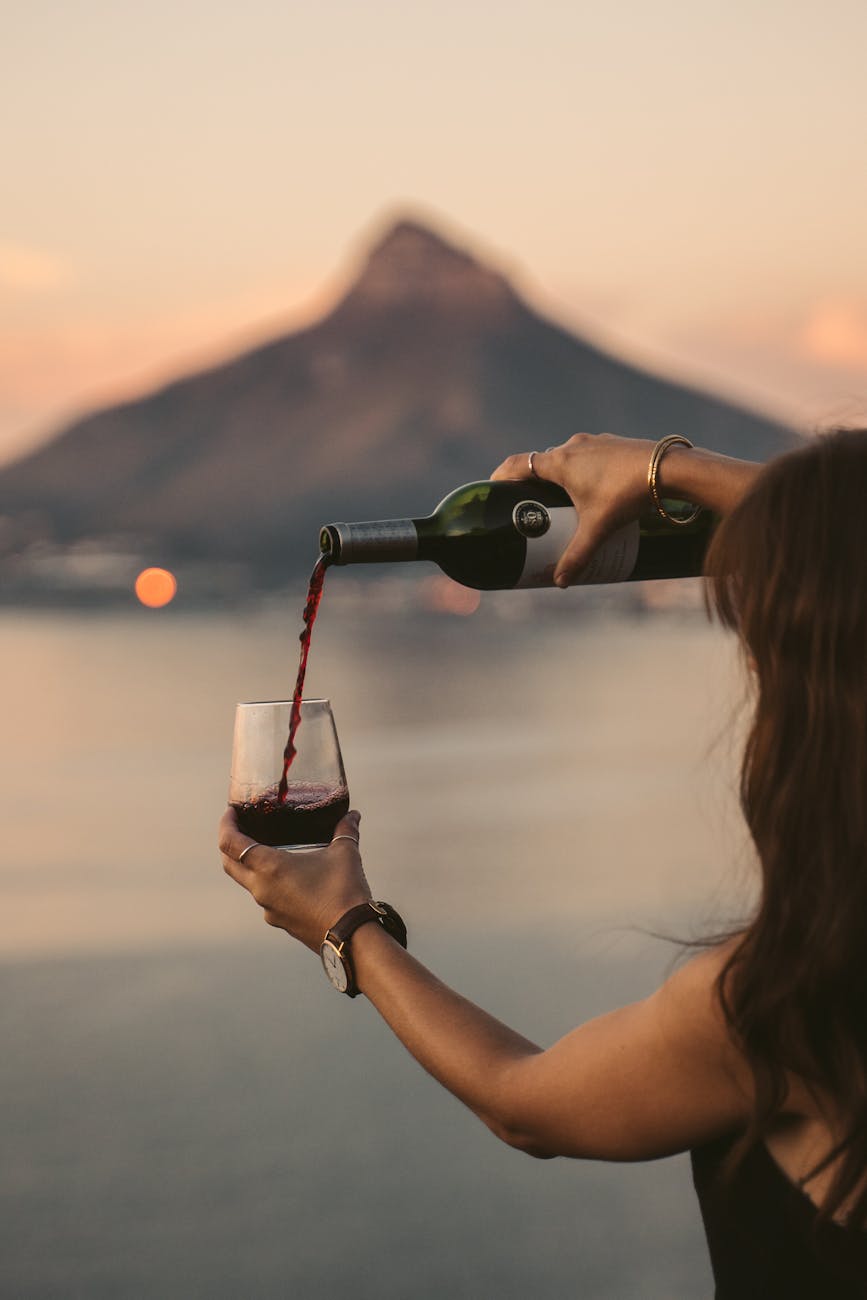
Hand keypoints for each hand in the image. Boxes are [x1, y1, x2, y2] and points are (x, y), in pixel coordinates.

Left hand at [218, 807, 371, 950]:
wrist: (351, 937)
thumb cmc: (344, 892)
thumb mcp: (345, 853)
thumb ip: (346, 830)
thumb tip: (354, 815)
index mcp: (269, 867)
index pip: (230, 843)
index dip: (226, 824)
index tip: (231, 812)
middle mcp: (261, 888)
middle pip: (229, 864)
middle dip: (230, 844)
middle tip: (241, 827)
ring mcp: (268, 908)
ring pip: (248, 882)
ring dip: (250, 865)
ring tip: (269, 850)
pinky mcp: (280, 921)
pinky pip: (266, 898)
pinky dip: (269, 883)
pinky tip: (289, 877)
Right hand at [491, 433, 654, 585]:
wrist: (670, 468)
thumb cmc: (628, 494)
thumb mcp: (599, 528)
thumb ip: (577, 555)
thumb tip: (561, 582)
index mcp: (560, 462)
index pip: (519, 464)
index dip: (502, 476)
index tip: (493, 488)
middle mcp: (574, 446)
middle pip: (543, 464)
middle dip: (534, 482)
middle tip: (531, 503)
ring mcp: (595, 443)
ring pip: (568, 458)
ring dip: (561, 476)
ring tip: (564, 500)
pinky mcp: (614, 445)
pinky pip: (589, 456)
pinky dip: (583, 470)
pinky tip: (595, 489)